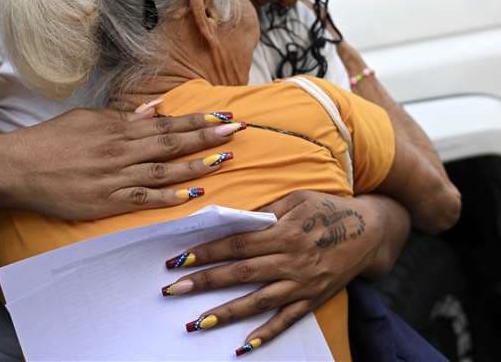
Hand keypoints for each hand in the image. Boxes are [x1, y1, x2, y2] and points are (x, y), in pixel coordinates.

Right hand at [0, 105, 241, 220]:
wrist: (19, 167)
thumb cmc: (50, 140)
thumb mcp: (86, 118)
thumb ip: (121, 118)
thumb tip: (152, 111)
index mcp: (116, 128)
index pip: (165, 123)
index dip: (197, 121)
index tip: (223, 117)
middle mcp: (120, 150)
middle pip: (170, 142)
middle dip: (206, 137)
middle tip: (237, 132)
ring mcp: (114, 177)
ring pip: (163, 169)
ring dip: (195, 165)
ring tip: (223, 160)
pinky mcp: (106, 201)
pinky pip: (142, 198)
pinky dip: (168, 196)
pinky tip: (190, 195)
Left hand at [160, 191, 388, 353]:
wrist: (371, 232)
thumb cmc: (328, 208)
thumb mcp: (297, 198)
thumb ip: (266, 211)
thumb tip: (232, 219)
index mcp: (285, 232)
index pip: (237, 244)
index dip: (207, 252)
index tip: (179, 259)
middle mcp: (291, 260)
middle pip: (240, 273)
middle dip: (204, 282)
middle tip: (173, 290)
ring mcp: (302, 284)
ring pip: (258, 302)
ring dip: (226, 313)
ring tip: (197, 322)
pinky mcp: (313, 299)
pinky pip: (287, 320)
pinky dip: (266, 334)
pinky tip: (244, 346)